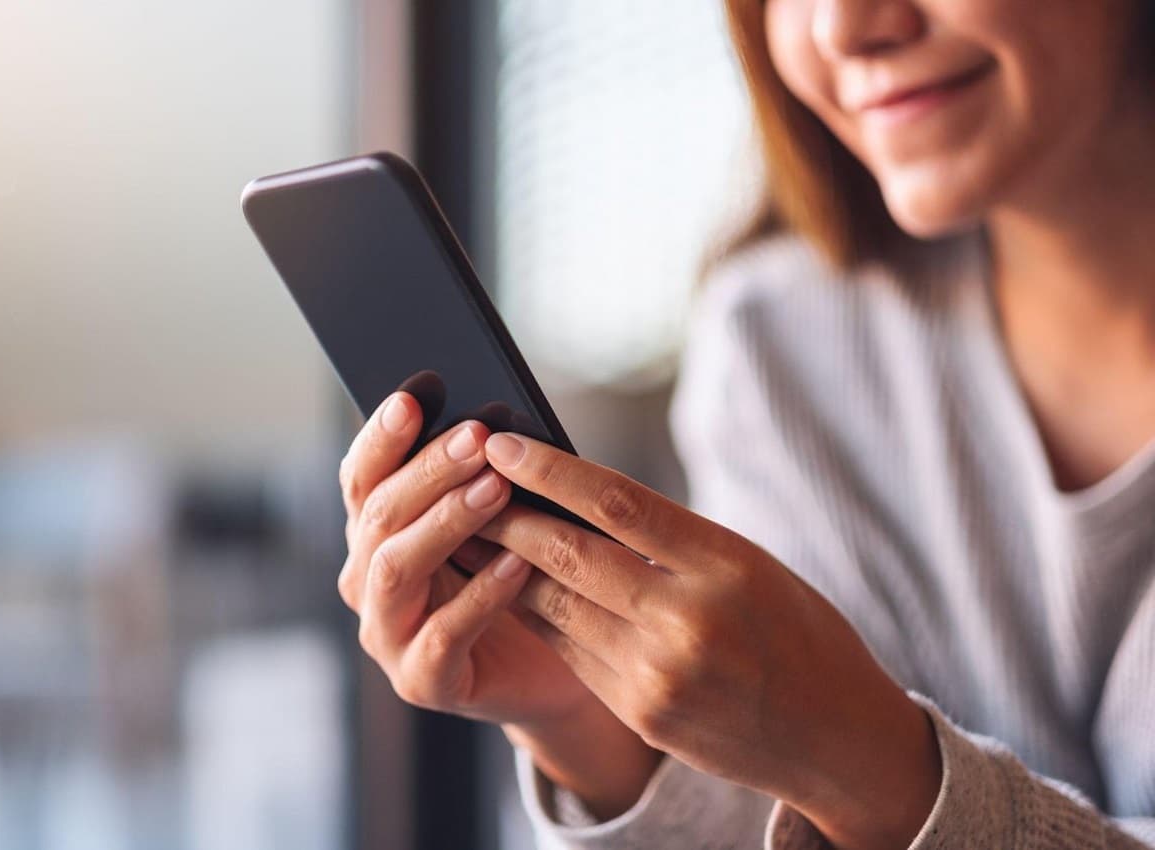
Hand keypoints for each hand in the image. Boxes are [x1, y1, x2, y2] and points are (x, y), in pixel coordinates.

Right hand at [337, 392, 660, 816]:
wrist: (559, 673)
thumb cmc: (526, 584)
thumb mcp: (499, 524)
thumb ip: (479, 482)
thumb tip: (493, 419)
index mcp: (376, 537)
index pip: (361, 480)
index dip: (381, 438)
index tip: (413, 397)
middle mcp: (368, 584)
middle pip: (379, 517)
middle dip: (427, 470)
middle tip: (477, 436)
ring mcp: (388, 637)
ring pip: (395, 569)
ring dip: (444, 522)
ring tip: (495, 489)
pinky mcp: (423, 682)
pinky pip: (442, 635)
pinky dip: (479, 595)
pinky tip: (518, 565)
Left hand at [476, 432, 941, 849]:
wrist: (834, 736)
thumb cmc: (796, 632)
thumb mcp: (749, 565)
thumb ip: (671, 538)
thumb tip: (582, 498)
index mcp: (725, 566)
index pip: (617, 503)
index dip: (550, 470)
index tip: (503, 442)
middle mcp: (688, 621)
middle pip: (570, 555)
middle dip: (507, 515)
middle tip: (461, 481)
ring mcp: (658, 674)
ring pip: (555, 605)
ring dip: (502, 564)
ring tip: (465, 528)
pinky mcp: (639, 712)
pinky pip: (567, 649)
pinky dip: (531, 611)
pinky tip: (503, 584)